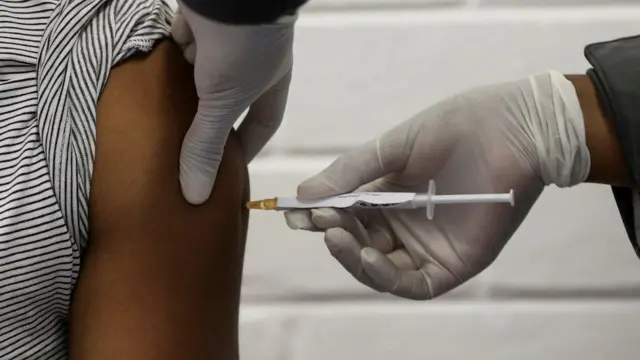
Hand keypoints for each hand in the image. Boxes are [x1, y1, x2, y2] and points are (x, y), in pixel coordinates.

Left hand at [172, 1, 294, 203]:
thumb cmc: (241, 48)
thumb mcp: (223, 102)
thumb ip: (206, 145)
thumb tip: (195, 196)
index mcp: (269, 82)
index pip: (262, 122)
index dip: (247, 146)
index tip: (227, 169)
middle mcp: (250, 62)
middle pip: (229, 100)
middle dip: (209, 122)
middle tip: (187, 148)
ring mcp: (225, 39)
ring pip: (202, 73)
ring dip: (186, 91)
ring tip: (163, 120)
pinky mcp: (199, 20)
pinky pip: (182, 45)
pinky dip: (171, 59)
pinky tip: (153, 77)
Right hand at [284, 71, 590, 299]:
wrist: (515, 127)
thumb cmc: (458, 128)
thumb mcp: (393, 147)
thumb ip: (352, 171)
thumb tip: (305, 195)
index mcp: (390, 196)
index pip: (347, 216)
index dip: (322, 215)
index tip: (297, 210)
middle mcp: (405, 225)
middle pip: (359, 244)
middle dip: (336, 233)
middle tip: (320, 218)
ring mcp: (428, 247)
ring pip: (380, 268)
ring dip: (353, 257)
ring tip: (335, 234)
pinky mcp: (453, 264)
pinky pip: (413, 283)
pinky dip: (385, 275)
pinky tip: (366, 255)